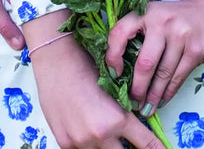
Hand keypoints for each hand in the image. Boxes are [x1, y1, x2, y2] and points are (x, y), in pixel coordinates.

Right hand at [30, 34, 164, 148]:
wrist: (57, 62)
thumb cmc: (87, 66)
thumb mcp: (114, 88)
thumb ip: (124, 111)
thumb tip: (136, 122)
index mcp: (118, 119)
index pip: (146, 143)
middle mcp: (101, 135)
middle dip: (129, 147)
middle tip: (131, 140)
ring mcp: (81, 143)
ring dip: (109, 145)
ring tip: (106, 129)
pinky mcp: (65, 144)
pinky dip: (89, 143)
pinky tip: (87, 129)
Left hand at [105, 0, 203, 113]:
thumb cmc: (179, 16)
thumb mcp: (157, 15)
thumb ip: (141, 34)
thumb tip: (122, 71)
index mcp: (147, 12)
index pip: (120, 32)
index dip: (112, 56)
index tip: (114, 74)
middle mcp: (163, 21)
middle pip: (145, 63)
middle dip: (137, 88)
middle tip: (132, 102)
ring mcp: (182, 35)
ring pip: (162, 74)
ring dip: (153, 96)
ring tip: (146, 108)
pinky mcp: (196, 49)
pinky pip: (178, 77)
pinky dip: (168, 92)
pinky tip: (162, 100)